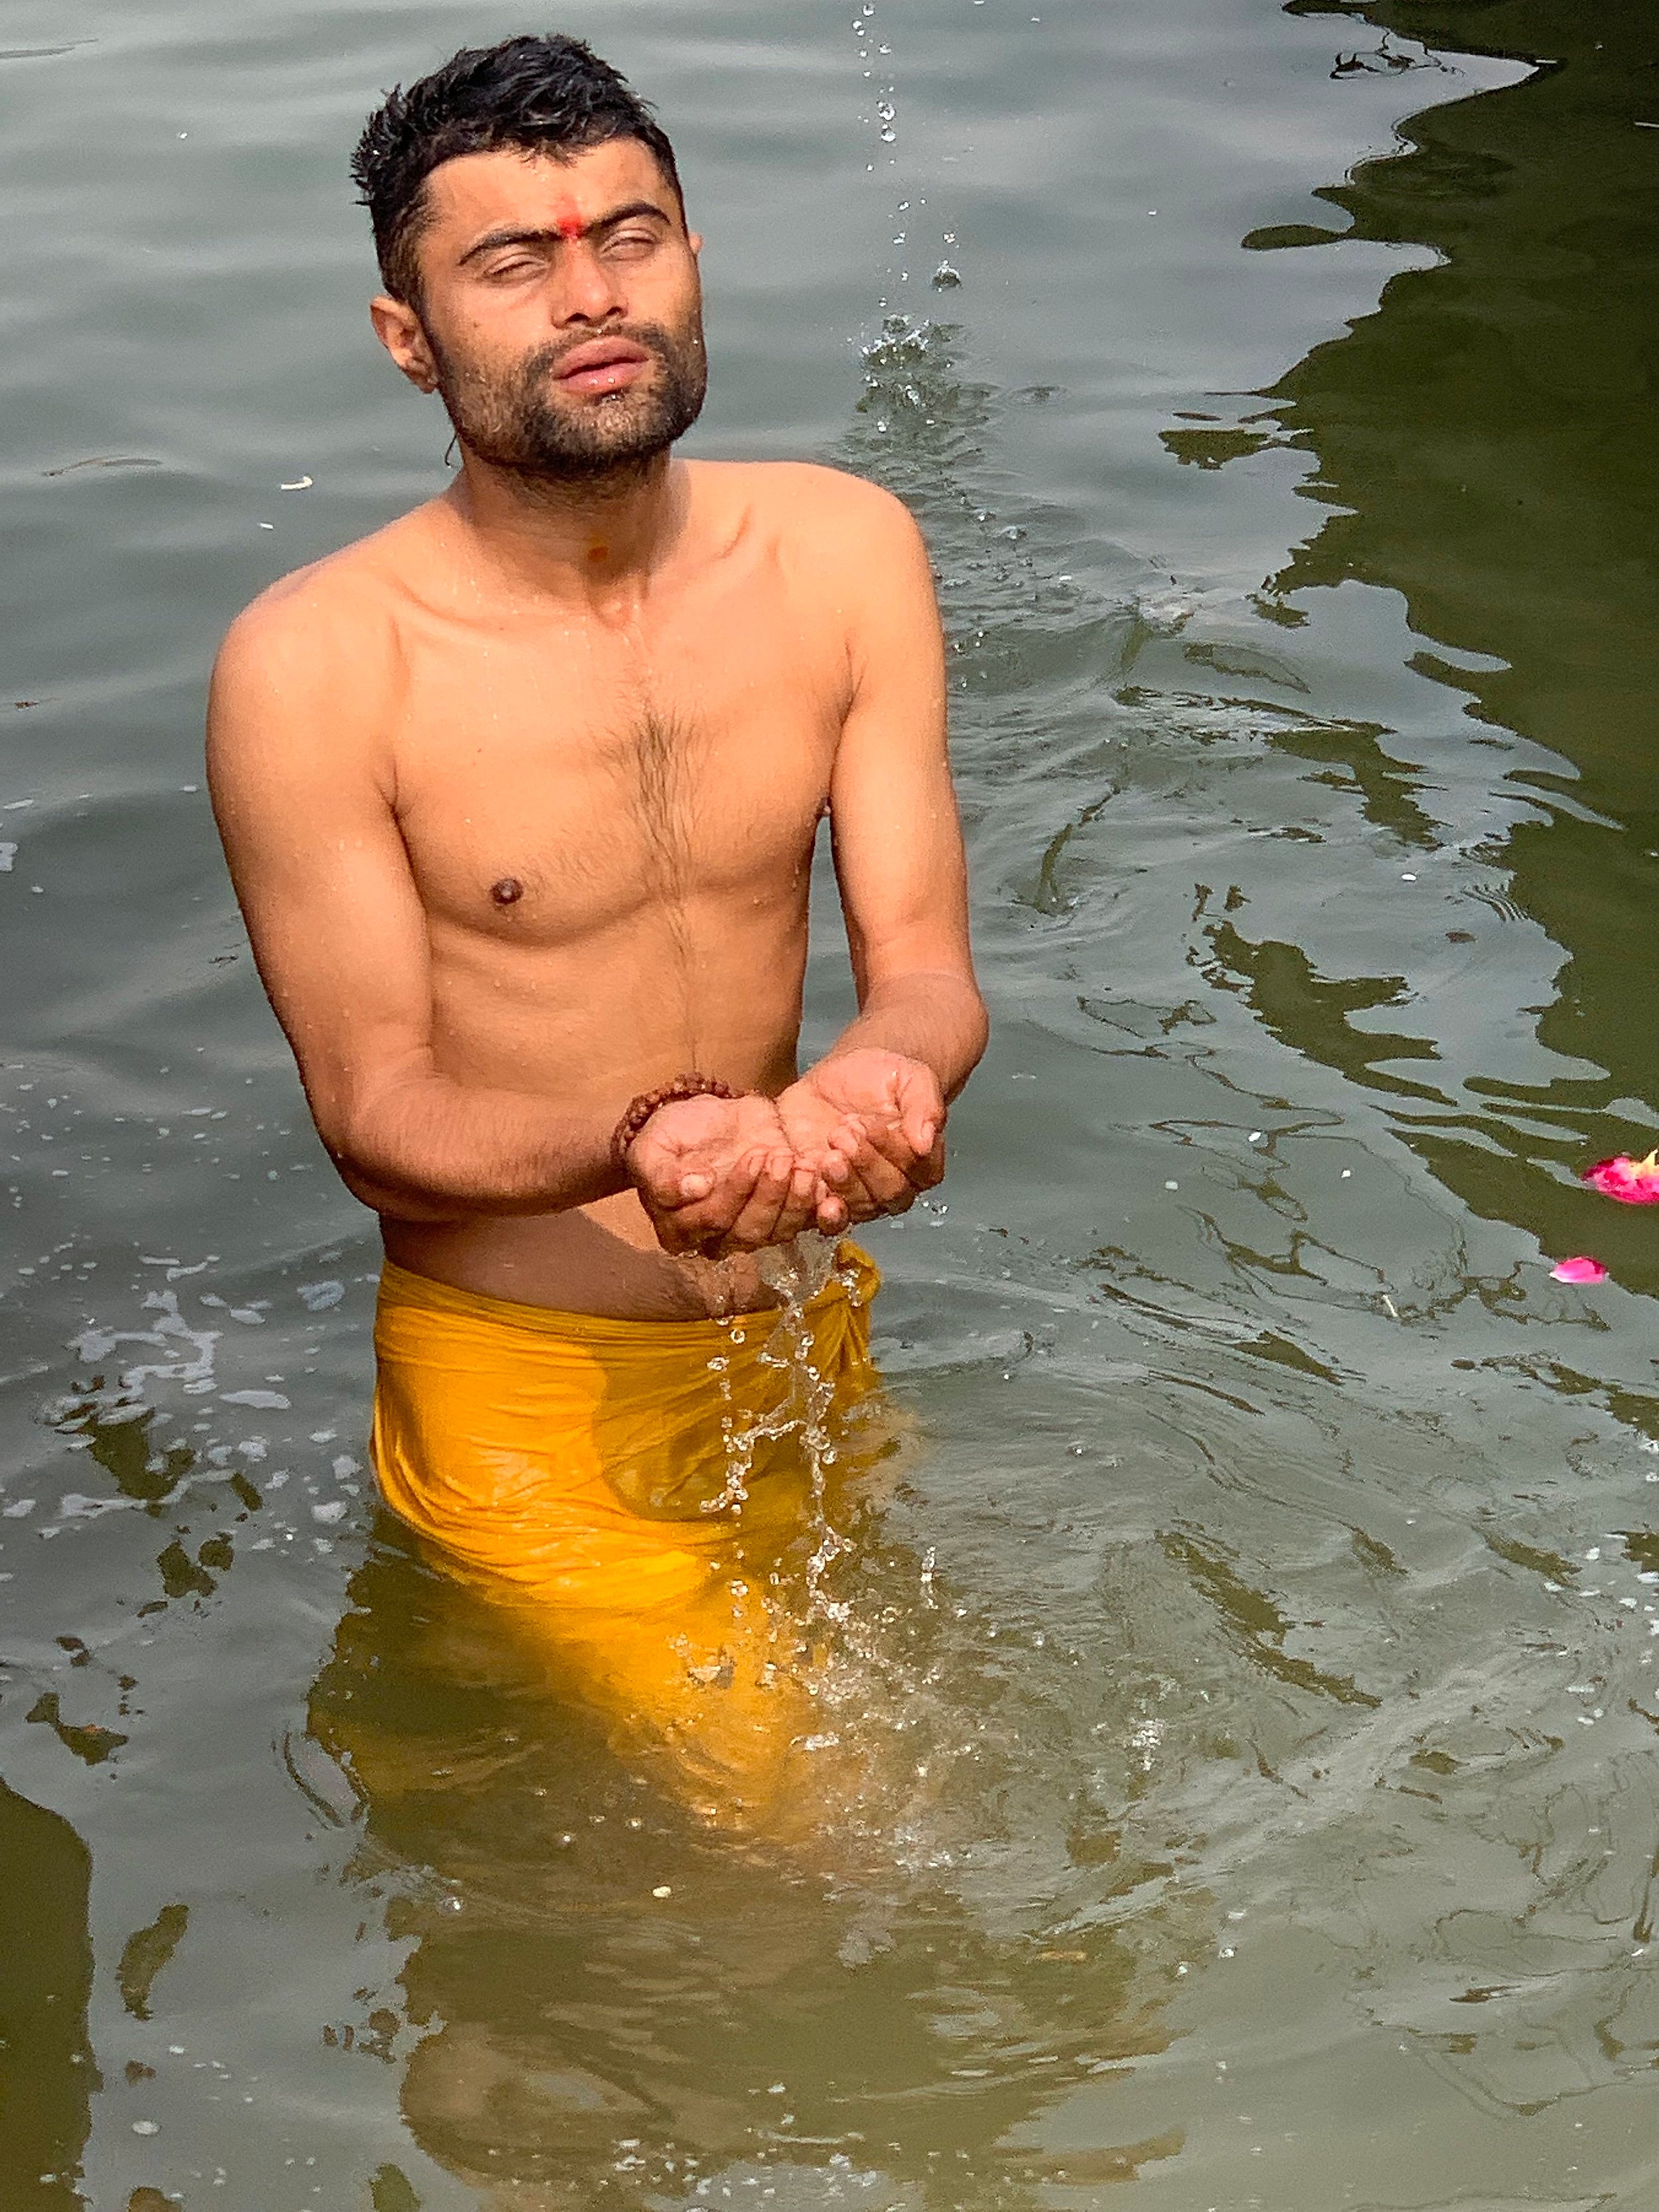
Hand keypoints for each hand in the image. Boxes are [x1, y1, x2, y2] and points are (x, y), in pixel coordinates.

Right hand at [625, 1091, 820, 1258]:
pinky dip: (816, 1200)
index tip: (749, 1158)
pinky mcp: (784, 1211)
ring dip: (795, 1198)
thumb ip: (662, 1175)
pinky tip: (818, 1174)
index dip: (733, 1194)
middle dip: (768, 1195)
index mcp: (681, 1230)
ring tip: (801, 1164)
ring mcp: (754, 1226)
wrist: (707, 1117)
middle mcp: (719, 1237)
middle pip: (750, 1231)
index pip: (712, 1223)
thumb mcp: (651, 1149)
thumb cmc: (672, 1135)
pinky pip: (805, 1219)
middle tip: (777, 1157)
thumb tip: (694, 1189)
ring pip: (780, 1230)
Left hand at [778, 1049, 945, 1232]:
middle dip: (866, 1164)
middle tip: (844, 1133)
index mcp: (922, 1160)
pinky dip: (815, 1206)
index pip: (919, 1171)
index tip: (872, 1124)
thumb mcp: (911, 1078)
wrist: (839, 1076)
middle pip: (889, 1193)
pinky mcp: (823, 1196)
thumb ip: (925, 1106)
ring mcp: (858, 1194)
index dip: (894, 1151)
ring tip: (828, 1155)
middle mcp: (894, 1184)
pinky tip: (810, 1183)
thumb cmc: (881, 1078)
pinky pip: (822, 1216)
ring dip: (843, 1184)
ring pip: (859, 1208)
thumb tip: (926, 1141)